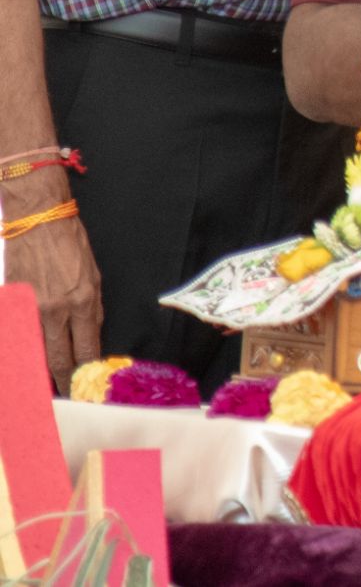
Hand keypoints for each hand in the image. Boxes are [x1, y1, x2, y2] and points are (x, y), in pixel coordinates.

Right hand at [4, 171, 101, 392]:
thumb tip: (89, 340)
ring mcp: (28, 308)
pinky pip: (16, 335)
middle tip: (63, 395)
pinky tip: (23, 360)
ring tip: (43, 386)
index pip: (84, 351)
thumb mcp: (95, 277)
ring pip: (32, 353)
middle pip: (56, 360)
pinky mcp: (10, 303)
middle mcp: (54, 310)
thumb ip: (91, 311)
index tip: (84, 387)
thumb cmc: (71, 245)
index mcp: (82, 302)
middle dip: (60, 382)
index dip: (84, 373)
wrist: (38, 219)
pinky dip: (20, 349)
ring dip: (38, 371)